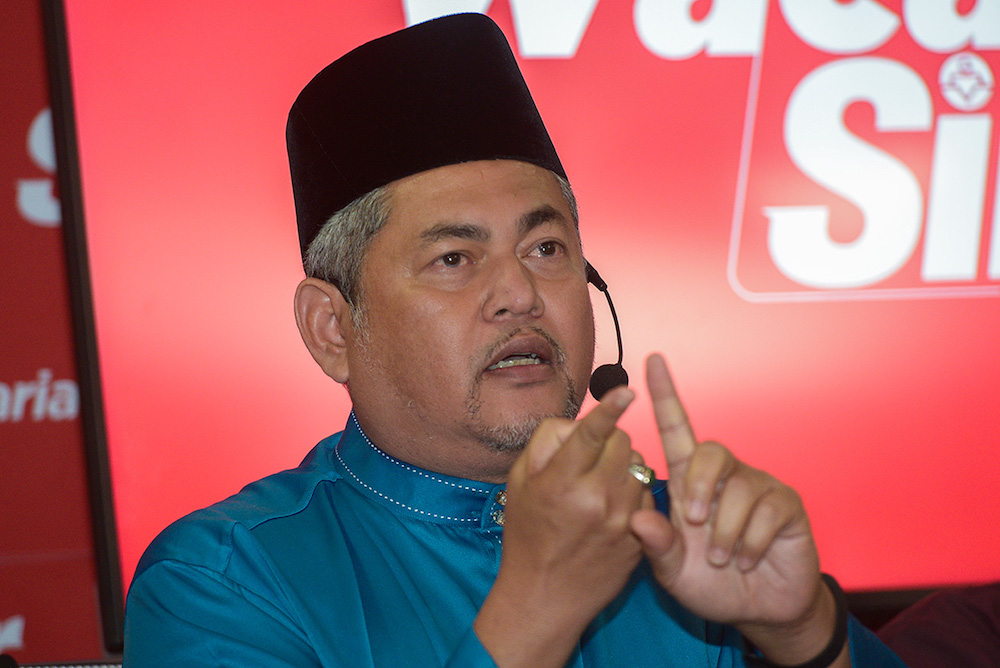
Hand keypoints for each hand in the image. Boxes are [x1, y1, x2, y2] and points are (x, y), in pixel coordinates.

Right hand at [475, 388, 651, 666]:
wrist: (545, 595)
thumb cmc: (527, 533)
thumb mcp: (519, 483)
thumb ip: (547, 444)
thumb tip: (578, 423)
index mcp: (561, 483)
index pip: (592, 435)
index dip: (610, 409)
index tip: (627, 390)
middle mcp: (596, 500)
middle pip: (624, 442)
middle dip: (610, 439)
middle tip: (590, 456)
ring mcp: (622, 521)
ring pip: (639, 467)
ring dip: (623, 467)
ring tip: (598, 486)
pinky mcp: (638, 538)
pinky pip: (646, 495)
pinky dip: (632, 493)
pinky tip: (611, 509)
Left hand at [630, 354, 845, 665]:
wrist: (758, 610)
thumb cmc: (710, 583)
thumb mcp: (673, 571)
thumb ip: (656, 547)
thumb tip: (638, 519)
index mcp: (689, 484)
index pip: (676, 430)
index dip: (664, 396)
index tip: (651, 361)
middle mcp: (723, 477)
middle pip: (710, 451)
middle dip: (700, 486)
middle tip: (697, 523)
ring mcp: (757, 487)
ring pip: (738, 487)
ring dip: (725, 530)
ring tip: (723, 559)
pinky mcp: (786, 505)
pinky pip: (766, 511)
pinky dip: (750, 542)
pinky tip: (747, 561)